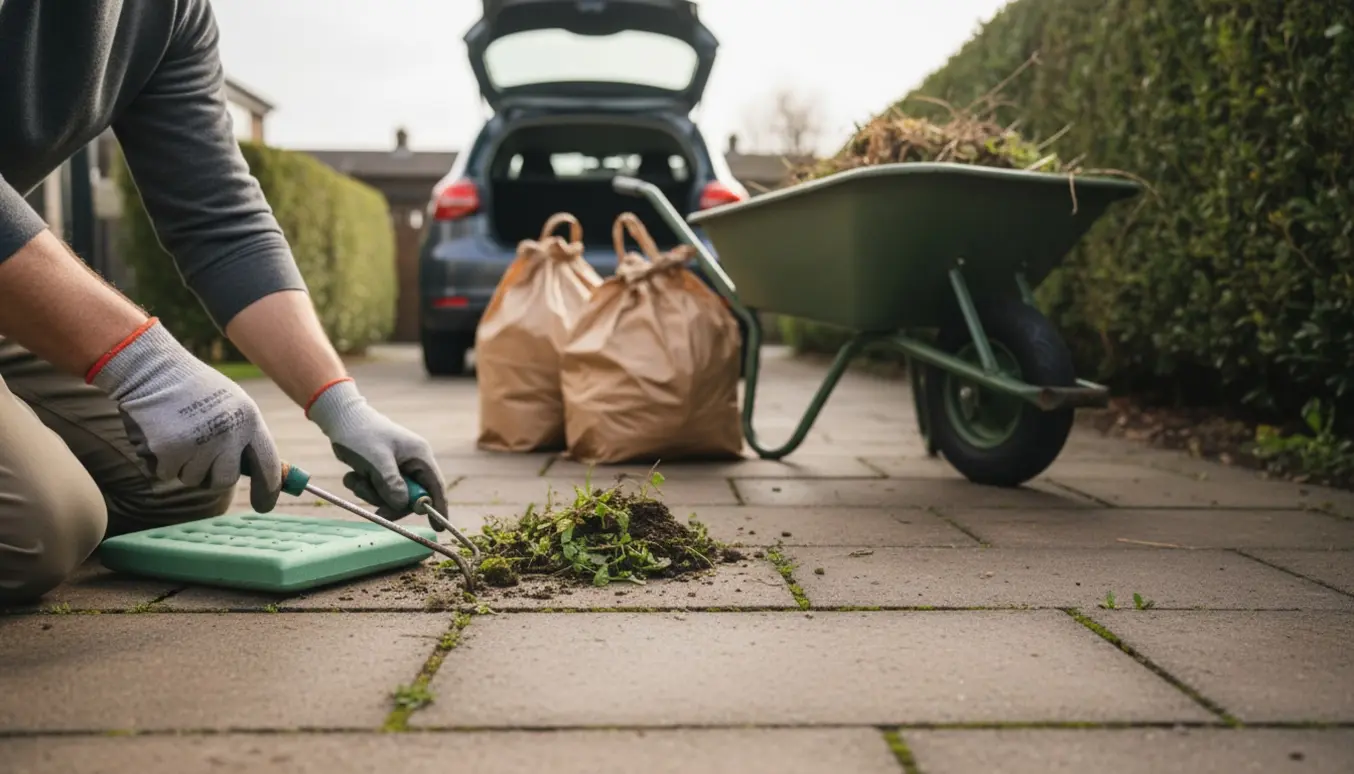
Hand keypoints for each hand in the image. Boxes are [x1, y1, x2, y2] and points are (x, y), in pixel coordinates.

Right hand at [88, 319, 281, 511]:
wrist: (152, 369)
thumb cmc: (193, 388)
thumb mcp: (231, 404)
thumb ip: (244, 436)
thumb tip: (262, 474)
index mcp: (249, 419)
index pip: (268, 464)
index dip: (269, 489)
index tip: (264, 506)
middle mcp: (229, 433)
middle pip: (225, 480)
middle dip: (209, 475)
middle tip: (197, 452)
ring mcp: (200, 442)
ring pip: (192, 479)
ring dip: (181, 465)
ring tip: (176, 432)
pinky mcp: (170, 451)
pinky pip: (165, 473)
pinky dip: (158, 460)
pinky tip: (158, 434)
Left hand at [305, 378, 448, 526]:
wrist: (340, 419)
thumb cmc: (361, 434)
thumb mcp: (376, 460)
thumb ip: (392, 483)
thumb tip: (403, 505)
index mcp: (419, 455)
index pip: (435, 487)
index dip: (438, 509)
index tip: (439, 529)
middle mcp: (411, 462)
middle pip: (411, 496)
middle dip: (391, 502)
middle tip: (377, 511)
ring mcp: (396, 467)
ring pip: (391, 495)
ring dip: (372, 493)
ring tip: (357, 478)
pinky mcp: (381, 470)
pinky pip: (377, 489)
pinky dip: (363, 486)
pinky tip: (353, 474)